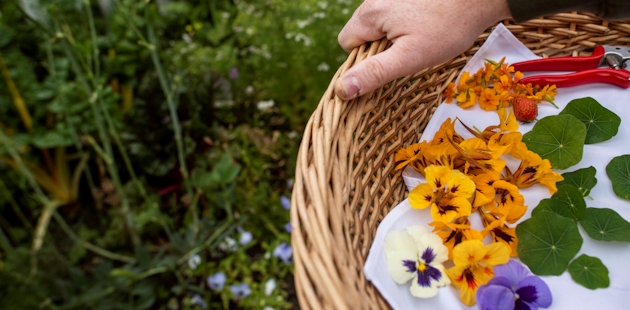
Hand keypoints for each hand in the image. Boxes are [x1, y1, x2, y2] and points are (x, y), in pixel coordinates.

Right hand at [335, 0, 511, 99]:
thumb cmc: (448, 27)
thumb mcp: (409, 58)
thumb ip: (374, 73)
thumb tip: (342, 89)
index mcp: (369, 13)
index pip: (347, 43)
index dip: (363, 60)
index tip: (389, 64)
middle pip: (363, 32)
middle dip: (381, 47)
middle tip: (410, 52)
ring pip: (380, 24)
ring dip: (394, 36)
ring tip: (421, 39)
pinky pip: (395, 14)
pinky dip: (406, 24)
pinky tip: (427, 26)